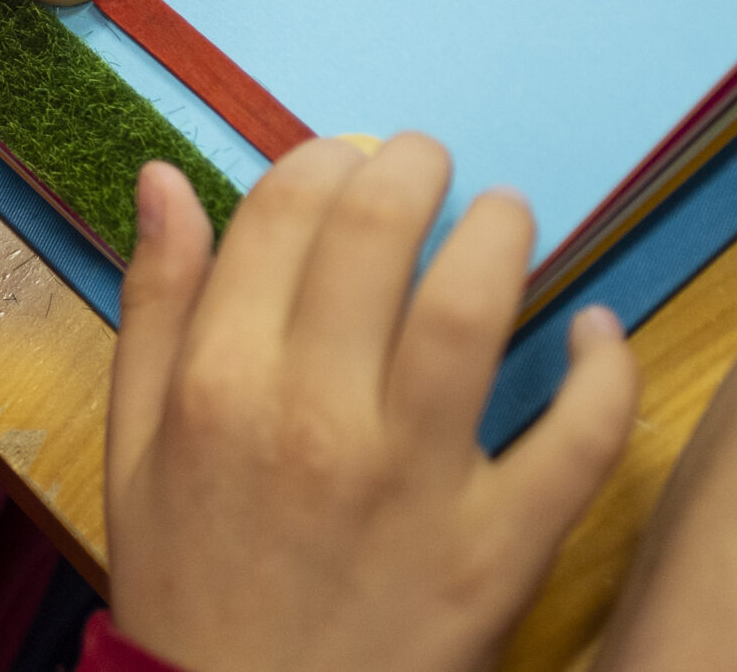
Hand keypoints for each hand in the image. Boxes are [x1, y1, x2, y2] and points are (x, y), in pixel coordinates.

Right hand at [108, 138, 638, 671]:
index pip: (281, 217)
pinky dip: (602, 370)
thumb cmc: (186, 579)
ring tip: (507, 214)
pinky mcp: (495, 550)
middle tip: (431, 161)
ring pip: (473, 312)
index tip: (345, 157)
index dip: (321, 161)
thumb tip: (166, 177)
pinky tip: (596, 329)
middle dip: (411, 169)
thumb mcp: (133, 444)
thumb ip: (155, 306)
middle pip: (378, 238)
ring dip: (501, 236)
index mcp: (219, 385)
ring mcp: (413, 484)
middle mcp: (314, 418)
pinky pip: (575, 440)